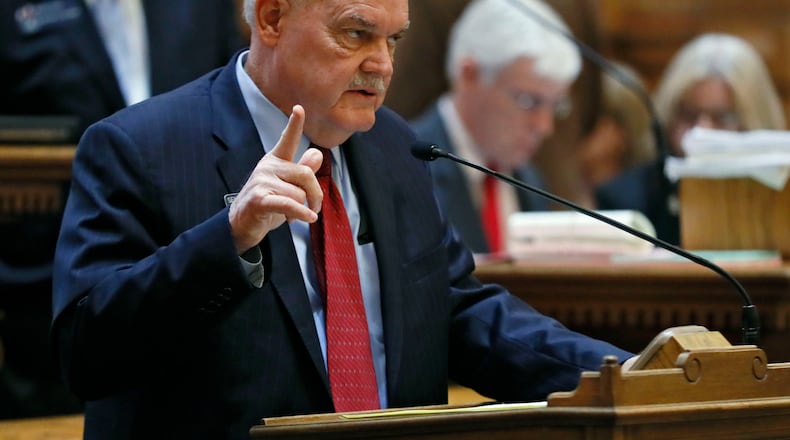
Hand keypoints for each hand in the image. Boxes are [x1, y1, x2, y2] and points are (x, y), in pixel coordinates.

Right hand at [228, 105, 323, 252]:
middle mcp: (268, 167)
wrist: (241, 225)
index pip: (287, 140)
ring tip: (291, 216)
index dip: (294, 124)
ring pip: (299, 194)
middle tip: (314, 208)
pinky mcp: (259, 199)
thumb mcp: (288, 187)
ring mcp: (262, 182)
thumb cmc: (267, 205)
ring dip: (302, 210)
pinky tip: (309, 218)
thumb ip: (302, 171)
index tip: (299, 108)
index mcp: (275, 161)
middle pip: (306, 174)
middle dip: (315, 194)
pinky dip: (301, 212)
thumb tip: (317, 155)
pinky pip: (289, 203)